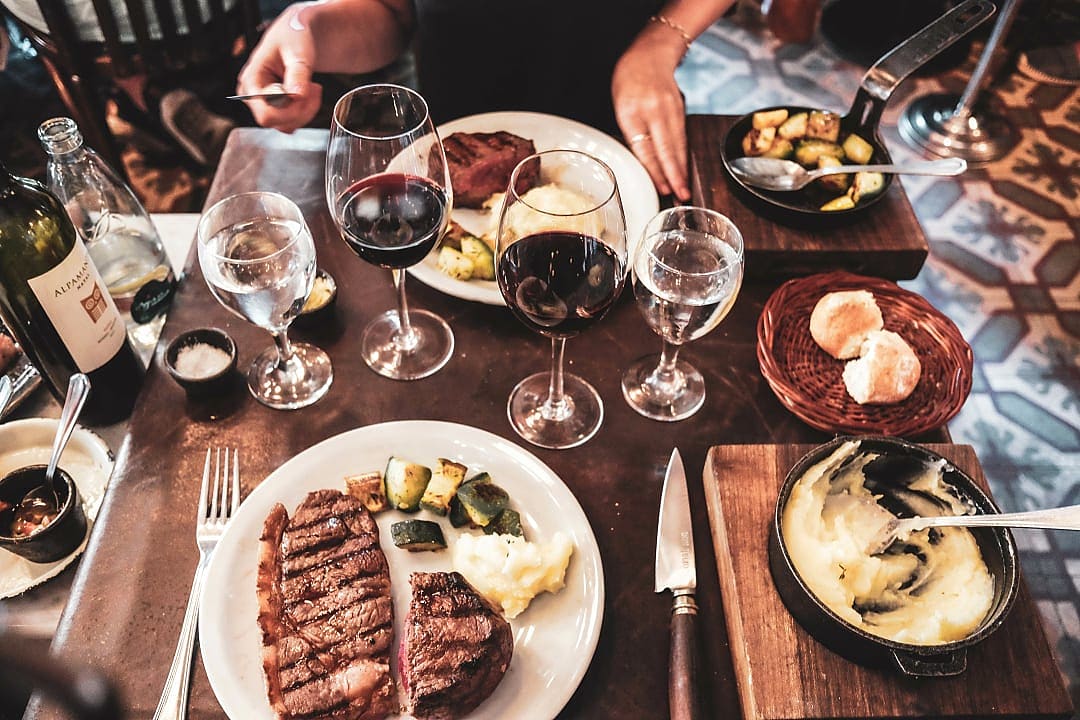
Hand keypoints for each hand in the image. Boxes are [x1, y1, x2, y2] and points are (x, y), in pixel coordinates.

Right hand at [236, 3, 322, 131]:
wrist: (299, 35)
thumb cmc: (293, 37)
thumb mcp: (298, 52)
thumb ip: (297, 73)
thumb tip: (297, 95)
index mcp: (251, 80)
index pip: (266, 113)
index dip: (290, 108)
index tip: (306, 89)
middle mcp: (252, 95)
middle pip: (275, 122)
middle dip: (300, 109)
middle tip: (312, 87)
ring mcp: (263, 104)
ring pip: (285, 125)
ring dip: (305, 111)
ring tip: (311, 87)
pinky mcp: (276, 109)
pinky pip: (291, 123)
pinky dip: (305, 113)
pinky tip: (309, 95)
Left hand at [612, 32, 688, 200]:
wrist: (651, 55)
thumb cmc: (629, 81)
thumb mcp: (620, 107)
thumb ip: (630, 133)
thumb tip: (642, 161)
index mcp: (632, 112)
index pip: (645, 149)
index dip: (655, 171)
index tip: (661, 188)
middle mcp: (653, 111)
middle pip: (665, 149)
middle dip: (674, 175)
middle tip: (680, 195)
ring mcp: (669, 109)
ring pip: (677, 145)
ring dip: (681, 169)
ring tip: (684, 188)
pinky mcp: (680, 109)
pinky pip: (681, 137)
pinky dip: (683, 155)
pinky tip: (684, 168)